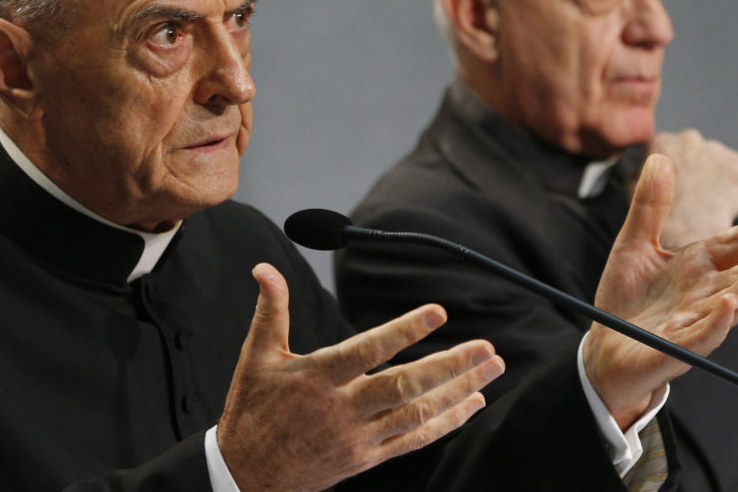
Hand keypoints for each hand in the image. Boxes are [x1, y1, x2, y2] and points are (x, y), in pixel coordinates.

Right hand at [217, 263, 504, 491]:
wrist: (247, 478)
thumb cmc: (251, 412)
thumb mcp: (256, 357)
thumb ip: (271, 309)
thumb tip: (264, 267)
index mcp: (317, 378)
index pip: (369, 350)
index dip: (405, 331)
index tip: (438, 313)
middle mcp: (343, 409)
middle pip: (406, 385)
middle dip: (451, 366)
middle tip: (486, 348)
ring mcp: (359, 437)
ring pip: (418, 412)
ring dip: (460, 390)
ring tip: (491, 367)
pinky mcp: (367, 457)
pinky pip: (414, 439)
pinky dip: (446, 422)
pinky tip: (471, 404)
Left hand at [585, 154, 737, 428]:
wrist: (605, 345)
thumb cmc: (626, 298)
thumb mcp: (633, 245)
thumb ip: (649, 207)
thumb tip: (659, 157)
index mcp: (698, 268)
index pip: (733, 247)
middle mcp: (704, 295)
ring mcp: (695, 323)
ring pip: (731, 307)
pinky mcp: (678, 349)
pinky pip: (701, 336)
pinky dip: (715, 322)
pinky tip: (726, 306)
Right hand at [647, 129, 737, 247]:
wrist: (690, 236)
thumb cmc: (660, 216)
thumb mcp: (633, 191)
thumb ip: (642, 173)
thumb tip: (648, 170)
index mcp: (661, 142)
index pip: (664, 145)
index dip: (667, 166)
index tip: (670, 180)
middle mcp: (688, 139)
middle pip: (690, 148)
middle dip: (691, 165)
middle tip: (688, 191)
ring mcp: (713, 149)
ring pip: (713, 158)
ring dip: (710, 172)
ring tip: (704, 199)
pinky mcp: (735, 162)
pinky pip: (731, 169)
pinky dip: (728, 182)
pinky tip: (718, 199)